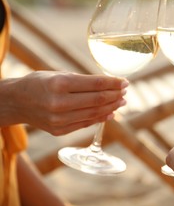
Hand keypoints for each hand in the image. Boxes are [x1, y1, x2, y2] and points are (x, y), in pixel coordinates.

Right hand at [1, 71, 127, 134]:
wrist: (16, 102)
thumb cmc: (40, 83)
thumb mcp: (59, 75)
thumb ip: (83, 82)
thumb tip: (110, 86)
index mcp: (59, 84)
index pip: (96, 84)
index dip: (114, 83)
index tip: (125, 81)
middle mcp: (59, 103)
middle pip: (98, 100)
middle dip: (116, 95)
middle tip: (125, 91)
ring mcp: (59, 119)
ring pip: (94, 113)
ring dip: (112, 107)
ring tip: (121, 101)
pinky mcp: (59, 131)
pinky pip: (86, 123)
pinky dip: (100, 118)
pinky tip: (110, 113)